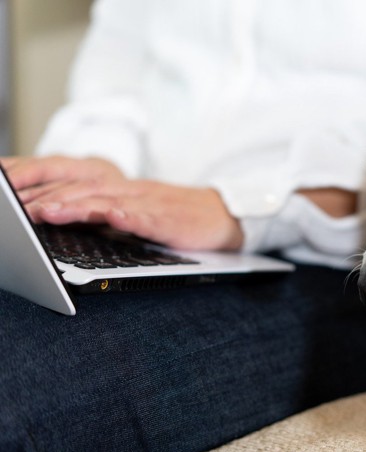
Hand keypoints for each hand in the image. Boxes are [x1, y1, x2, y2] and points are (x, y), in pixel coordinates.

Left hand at [1, 156, 242, 250]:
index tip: (16, 206)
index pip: (75, 189)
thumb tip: (67, 221)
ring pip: (107, 201)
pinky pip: (146, 216)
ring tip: (48, 212)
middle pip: (84, 192)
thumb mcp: (136, 213)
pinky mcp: (169, 219)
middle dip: (48, 199)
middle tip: (19, 210)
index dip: (44, 195)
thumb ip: (105, 214)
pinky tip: (112, 216)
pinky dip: (127, 215)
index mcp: (120, 191)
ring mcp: (150, 204)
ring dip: (76, 206)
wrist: (220, 215)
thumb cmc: (177, 217)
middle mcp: (130, 192)